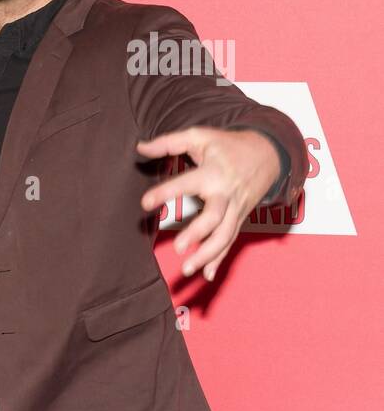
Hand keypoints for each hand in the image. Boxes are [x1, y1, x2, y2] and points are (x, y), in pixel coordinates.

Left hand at [138, 127, 280, 280]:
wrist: (269, 153)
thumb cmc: (228, 145)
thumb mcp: (199, 136)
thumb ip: (168, 142)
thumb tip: (140, 148)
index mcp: (213, 172)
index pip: (188, 183)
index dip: (166, 192)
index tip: (144, 202)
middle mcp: (227, 193)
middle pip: (216, 217)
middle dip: (198, 233)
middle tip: (178, 248)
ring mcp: (236, 209)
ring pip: (225, 235)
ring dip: (208, 254)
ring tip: (188, 269)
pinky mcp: (240, 218)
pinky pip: (231, 241)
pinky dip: (219, 259)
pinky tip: (205, 275)